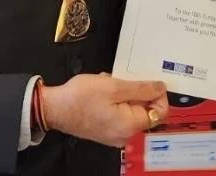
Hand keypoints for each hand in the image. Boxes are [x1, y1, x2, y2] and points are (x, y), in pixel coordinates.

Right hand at [41, 73, 167, 146]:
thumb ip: (142, 89)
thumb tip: (161, 88)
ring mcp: (116, 134)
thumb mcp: (114, 86)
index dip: (158, 95)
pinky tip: (104, 91)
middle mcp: (126, 135)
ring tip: (110, 84)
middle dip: (138, 92)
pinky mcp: (108, 130)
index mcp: (131, 126)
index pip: (160, 112)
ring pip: (132, 110)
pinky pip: (121, 113)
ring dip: (125, 94)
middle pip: (146, 111)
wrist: (54, 108)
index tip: (148, 82)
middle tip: (123, 81)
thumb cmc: (81, 97)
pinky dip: (117, 100)